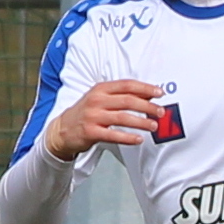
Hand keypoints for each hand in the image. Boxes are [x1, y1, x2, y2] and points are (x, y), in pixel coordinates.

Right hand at [46, 77, 166, 162]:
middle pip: (128, 101)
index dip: (145, 88)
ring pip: (123, 118)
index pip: (127, 85)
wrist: (62, 129)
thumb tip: (148, 96)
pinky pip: (113, 135)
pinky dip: (128, 137)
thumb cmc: (86, 112)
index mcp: (100, 89)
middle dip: (148, 106)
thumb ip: (121, 95)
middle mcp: (96, 100)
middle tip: (160, 112)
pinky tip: (139, 139)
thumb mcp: (100, 98)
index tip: (160, 93)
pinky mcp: (91, 132)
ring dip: (141, 122)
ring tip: (154, 126)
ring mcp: (93, 116)